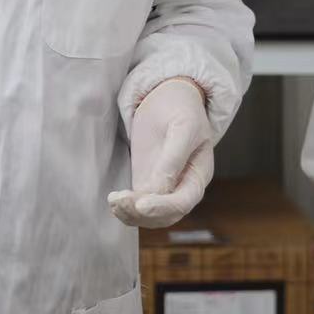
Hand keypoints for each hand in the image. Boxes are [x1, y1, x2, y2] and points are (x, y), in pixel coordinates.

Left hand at [108, 79, 213, 227]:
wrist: (169, 98)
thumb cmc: (182, 109)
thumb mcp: (183, 127)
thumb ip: (173, 158)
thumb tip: (160, 188)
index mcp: (199, 174)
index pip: (184, 201)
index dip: (163, 207)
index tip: (141, 204)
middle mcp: (183, 187)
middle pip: (166, 215)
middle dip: (142, 213)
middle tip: (119, 200)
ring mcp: (164, 187)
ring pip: (151, 216)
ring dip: (131, 214)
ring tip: (114, 201)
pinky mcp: (146, 182)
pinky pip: (138, 206)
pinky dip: (126, 209)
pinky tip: (114, 201)